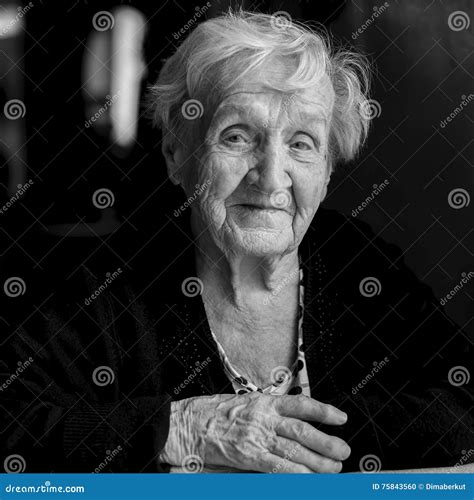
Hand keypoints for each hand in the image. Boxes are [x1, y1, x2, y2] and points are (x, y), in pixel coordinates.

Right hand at [159, 392, 350, 472]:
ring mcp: (256, 436)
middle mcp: (263, 417)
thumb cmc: (211, 412)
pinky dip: (295, 473)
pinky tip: (309, 479)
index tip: (340, 417)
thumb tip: (290, 424)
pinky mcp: (247, 455)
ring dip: (318, 461)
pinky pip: (277, 466)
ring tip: (335, 468)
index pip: (300, 404)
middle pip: (303, 430)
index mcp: (263, 402)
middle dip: (327, 442)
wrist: (185, 423)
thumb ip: (265, 413)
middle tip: (343, 451)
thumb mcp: (242, 403)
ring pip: (295, 449)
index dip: (323, 411)